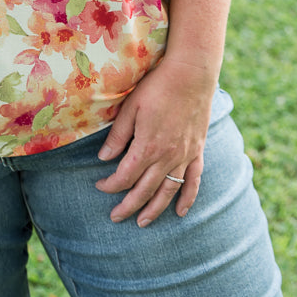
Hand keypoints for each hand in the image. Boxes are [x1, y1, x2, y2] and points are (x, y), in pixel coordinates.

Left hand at [95, 56, 216, 226]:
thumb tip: (103, 158)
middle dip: (128, 206)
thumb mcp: (130, 109)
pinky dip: (188, 198)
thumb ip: (118, 136)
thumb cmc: (157, 87)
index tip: (100, 186)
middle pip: (145, 190)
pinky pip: (194, 181)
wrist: (191, 75)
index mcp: (147, 147)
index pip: (125, 177)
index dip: (110, 185)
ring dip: (155, 209)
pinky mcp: (197, 151)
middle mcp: (167, 157)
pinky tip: (181, 212)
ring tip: (143, 222)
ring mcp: (184, 156)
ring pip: (168, 191)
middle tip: (115, 217)